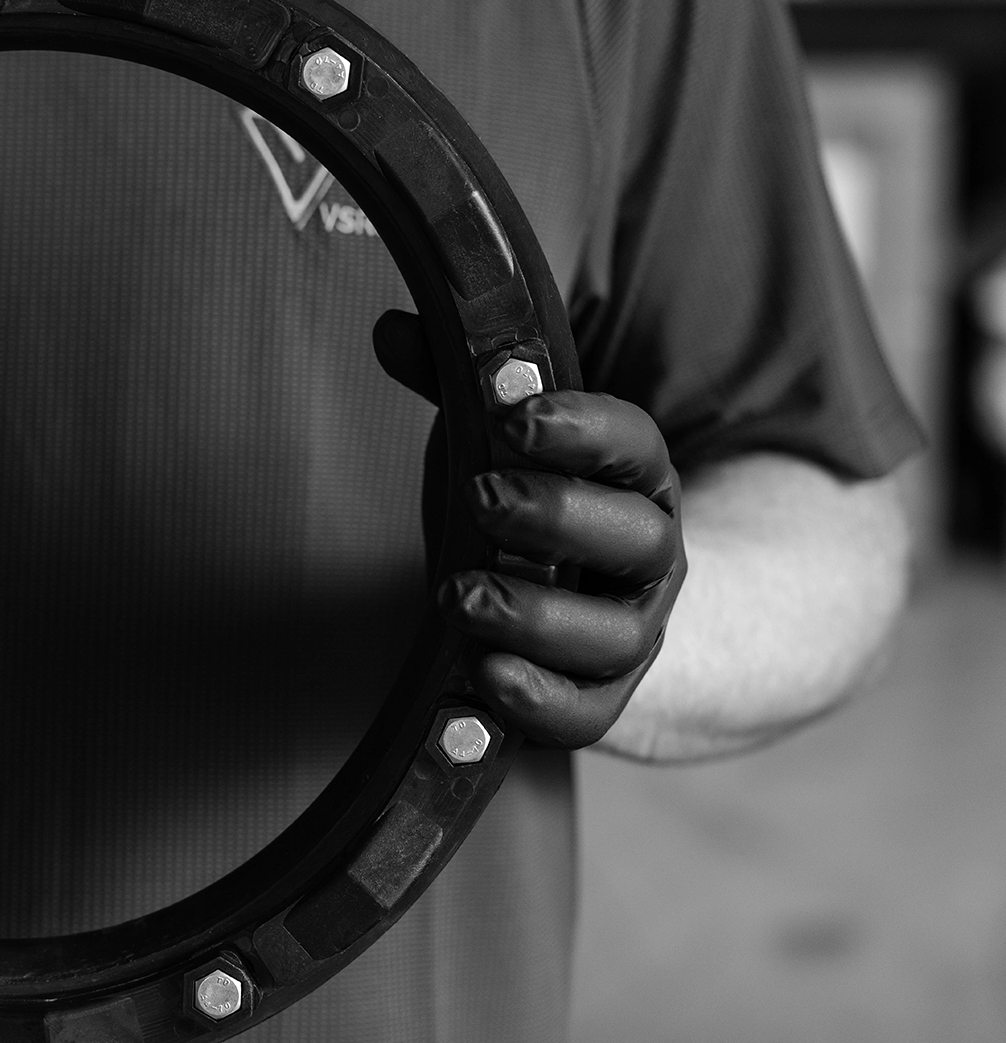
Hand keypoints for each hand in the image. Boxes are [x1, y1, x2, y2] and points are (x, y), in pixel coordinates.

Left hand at [374, 310, 685, 747]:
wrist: (574, 611)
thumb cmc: (526, 511)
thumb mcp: (494, 443)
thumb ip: (456, 387)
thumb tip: (392, 328)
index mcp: (634, 478)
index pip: (634, 446)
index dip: (585, 429)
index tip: (517, 417)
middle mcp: (649, 557)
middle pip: (635, 538)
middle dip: (558, 516)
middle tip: (480, 497)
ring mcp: (630, 634)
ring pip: (611, 634)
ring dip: (536, 616)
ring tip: (456, 595)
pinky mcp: (598, 700)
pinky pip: (585, 714)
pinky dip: (539, 701)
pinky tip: (484, 674)